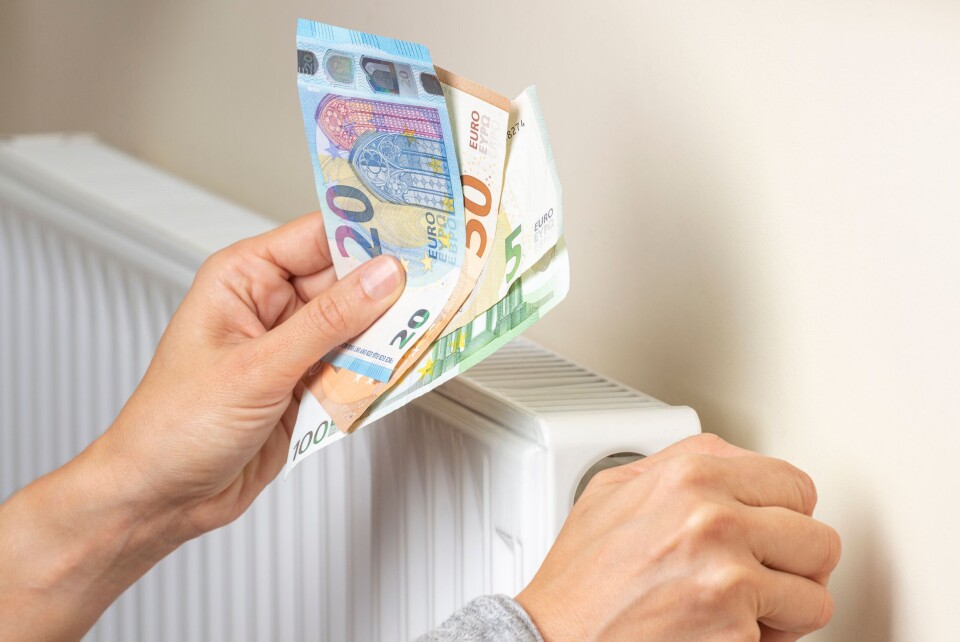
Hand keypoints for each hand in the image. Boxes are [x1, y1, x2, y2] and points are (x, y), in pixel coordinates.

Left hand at [99, 212, 405, 538]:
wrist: (161, 498)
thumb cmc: (175, 426)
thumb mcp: (258, 367)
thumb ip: (327, 322)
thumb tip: (381, 279)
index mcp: (244, 277)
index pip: (319, 237)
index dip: (368, 233)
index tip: (418, 236)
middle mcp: (270, 305)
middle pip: (346, 282)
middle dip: (388, 289)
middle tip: (437, 287)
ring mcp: (291, 347)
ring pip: (356, 327)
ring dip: (386, 334)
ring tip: (426, 329)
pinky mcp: (306, 384)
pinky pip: (354, 366)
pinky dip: (377, 371)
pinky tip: (400, 370)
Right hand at [515, 434, 840, 640]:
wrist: (553, 638)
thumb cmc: (579, 578)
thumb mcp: (614, 491)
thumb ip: (677, 464)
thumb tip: (731, 462)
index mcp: (689, 474)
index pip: (792, 483)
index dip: (784, 515)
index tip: (771, 532)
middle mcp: (713, 516)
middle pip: (818, 537)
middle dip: (795, 564)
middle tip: (763, 576)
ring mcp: (727, 573)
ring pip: (816, 592)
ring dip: (786, 607)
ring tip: (743, 608)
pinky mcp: (734, 627)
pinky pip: (791, 635)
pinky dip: (766, 641)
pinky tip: (722, 630)